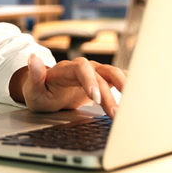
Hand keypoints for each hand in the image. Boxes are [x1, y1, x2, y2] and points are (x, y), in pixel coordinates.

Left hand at [10, 54, 126, 117]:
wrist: (49, 93)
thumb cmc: (41, 92)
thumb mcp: (32, 89)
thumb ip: (33, 76)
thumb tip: (31, 58)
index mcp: (67, 69)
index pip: (82, 69)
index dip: (90, 81)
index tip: (95, 98)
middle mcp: (85, 67)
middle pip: (102, 74)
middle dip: (110, 94)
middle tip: (115, 114)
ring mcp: (96, 73)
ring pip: (115, 75)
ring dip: (125, 90)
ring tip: (131, 109)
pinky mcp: (104, 81)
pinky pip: (120, 80)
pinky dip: (131, 86)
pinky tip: (140, 97)